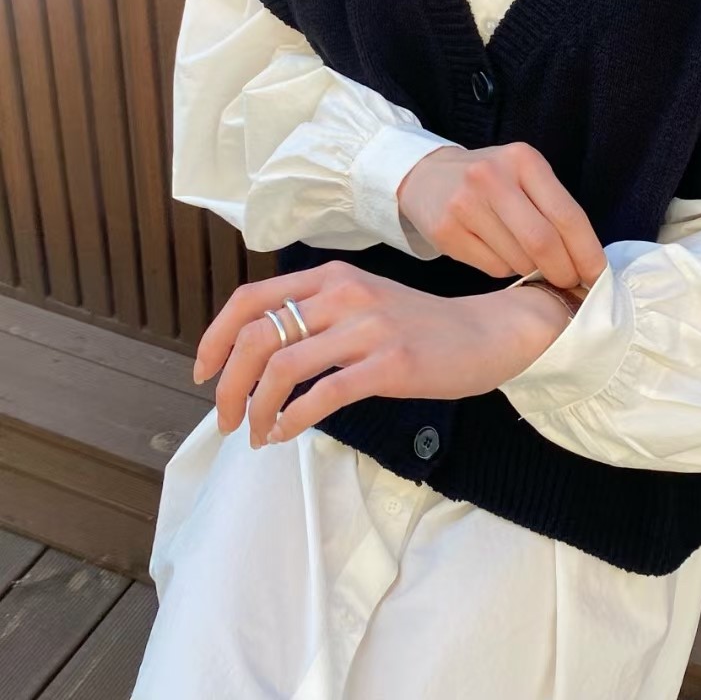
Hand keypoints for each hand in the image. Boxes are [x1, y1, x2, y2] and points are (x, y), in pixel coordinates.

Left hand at [193, 260, 571, 447]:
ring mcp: (368, 328)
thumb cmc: (422, 325)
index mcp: (332, 276)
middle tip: (225, 418)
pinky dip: (291, 420)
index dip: (214, 338)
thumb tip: (260, 354)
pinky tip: (285, 433)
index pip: (251, 300)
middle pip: (257, 337)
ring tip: (257, 432)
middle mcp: (344, 294)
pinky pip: (323, 395)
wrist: (488, 332)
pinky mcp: (390, 364)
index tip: (203, 373)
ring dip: (255, 409)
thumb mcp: (364, 302)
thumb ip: (318, 314)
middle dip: (228, 385)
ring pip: (282, 368)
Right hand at [397, 141, 606, 288]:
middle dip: (563, 271)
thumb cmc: (490, 181)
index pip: (567, 215)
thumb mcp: (523, 176)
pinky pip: (493, 268)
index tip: (598, 277)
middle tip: (569, 283)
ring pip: (519, 259)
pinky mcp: (446, 230)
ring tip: (526, 258)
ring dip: (532, 270)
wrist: (427, 177)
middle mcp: (493, 177)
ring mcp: (465, 204)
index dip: (587, 252)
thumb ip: (553, 209)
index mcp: (524, 160)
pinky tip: (498, 253)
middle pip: (543, 242)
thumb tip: (585, 263)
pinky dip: (506, 270)